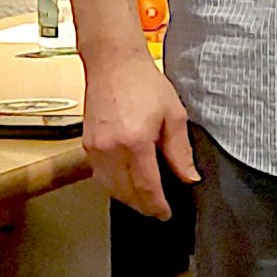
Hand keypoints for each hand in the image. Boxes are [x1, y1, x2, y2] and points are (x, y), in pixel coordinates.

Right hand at [82, 50, 197, 219]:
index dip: (157, 205)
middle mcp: (111, 149)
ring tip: (145, 202)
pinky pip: (99, 175)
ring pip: (110, 188)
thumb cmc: (145, 83)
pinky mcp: (87, 144)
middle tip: (158, 211)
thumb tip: (189, 178)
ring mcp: (95, 148)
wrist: (114, 63)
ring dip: (127, 199)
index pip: (147, 187)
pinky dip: (113, 186)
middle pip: (126, 193)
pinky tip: (127, 185)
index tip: (166, 214)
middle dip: (143, 206)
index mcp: (135, 143)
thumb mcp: (174, 116)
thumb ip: (180, 152)